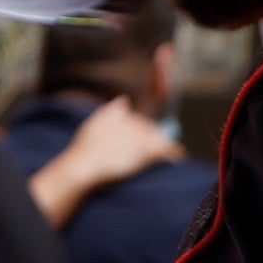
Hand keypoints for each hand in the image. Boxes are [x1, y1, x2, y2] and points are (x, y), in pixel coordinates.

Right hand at [27, 92, 183, 225]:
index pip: (138, 121)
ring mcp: (140, 136)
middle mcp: (133, 122)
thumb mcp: (93, 122)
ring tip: (168, 153)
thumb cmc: (85, 147)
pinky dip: (172, 152)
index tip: (138, 140)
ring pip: (157, 138)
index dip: (141, 131)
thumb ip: (110, 110)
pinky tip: (177, 155)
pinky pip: (164, 149)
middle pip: (150, 129)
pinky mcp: (145, 150)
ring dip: (162, 145)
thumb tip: (124, 99)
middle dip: (151, 138)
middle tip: (147, 152)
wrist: (85, 163)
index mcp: (122, 114)